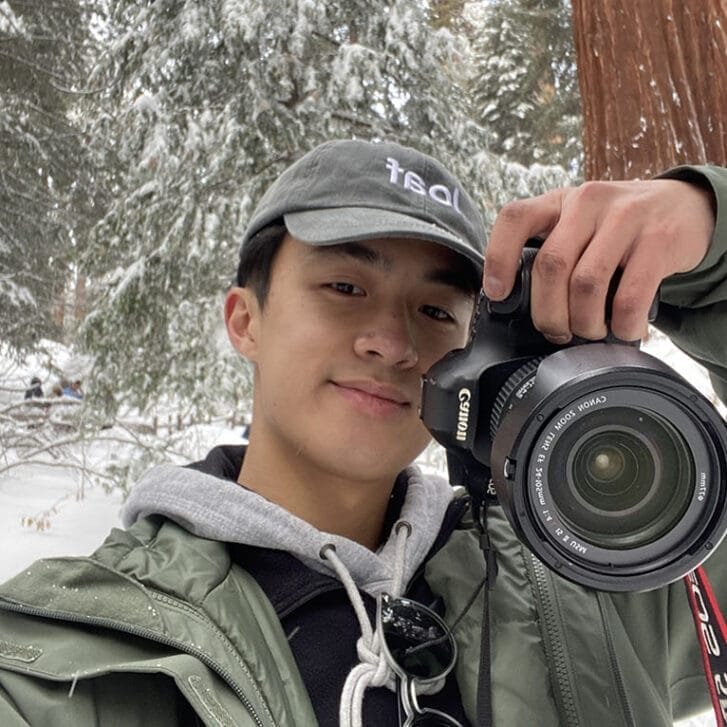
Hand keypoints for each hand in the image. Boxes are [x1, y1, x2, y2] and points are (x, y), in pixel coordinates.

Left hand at [483, 179, 715, 341]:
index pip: (515, 218)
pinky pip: (629, 296)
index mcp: (560, 202)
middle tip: (556, 332)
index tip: (498, 293)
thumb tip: (518, 304)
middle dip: (548, 313)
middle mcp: (589, 202)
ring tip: (590, 331)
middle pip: (551, 266)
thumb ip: (550, 251)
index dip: (499, 258)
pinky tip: (624, 329)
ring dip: (584, 322)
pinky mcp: (660, 240)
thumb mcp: (578, 226)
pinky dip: (622, 324)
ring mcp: (626, 217)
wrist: (684, 207)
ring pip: (586, 284)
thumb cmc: (618, 227)